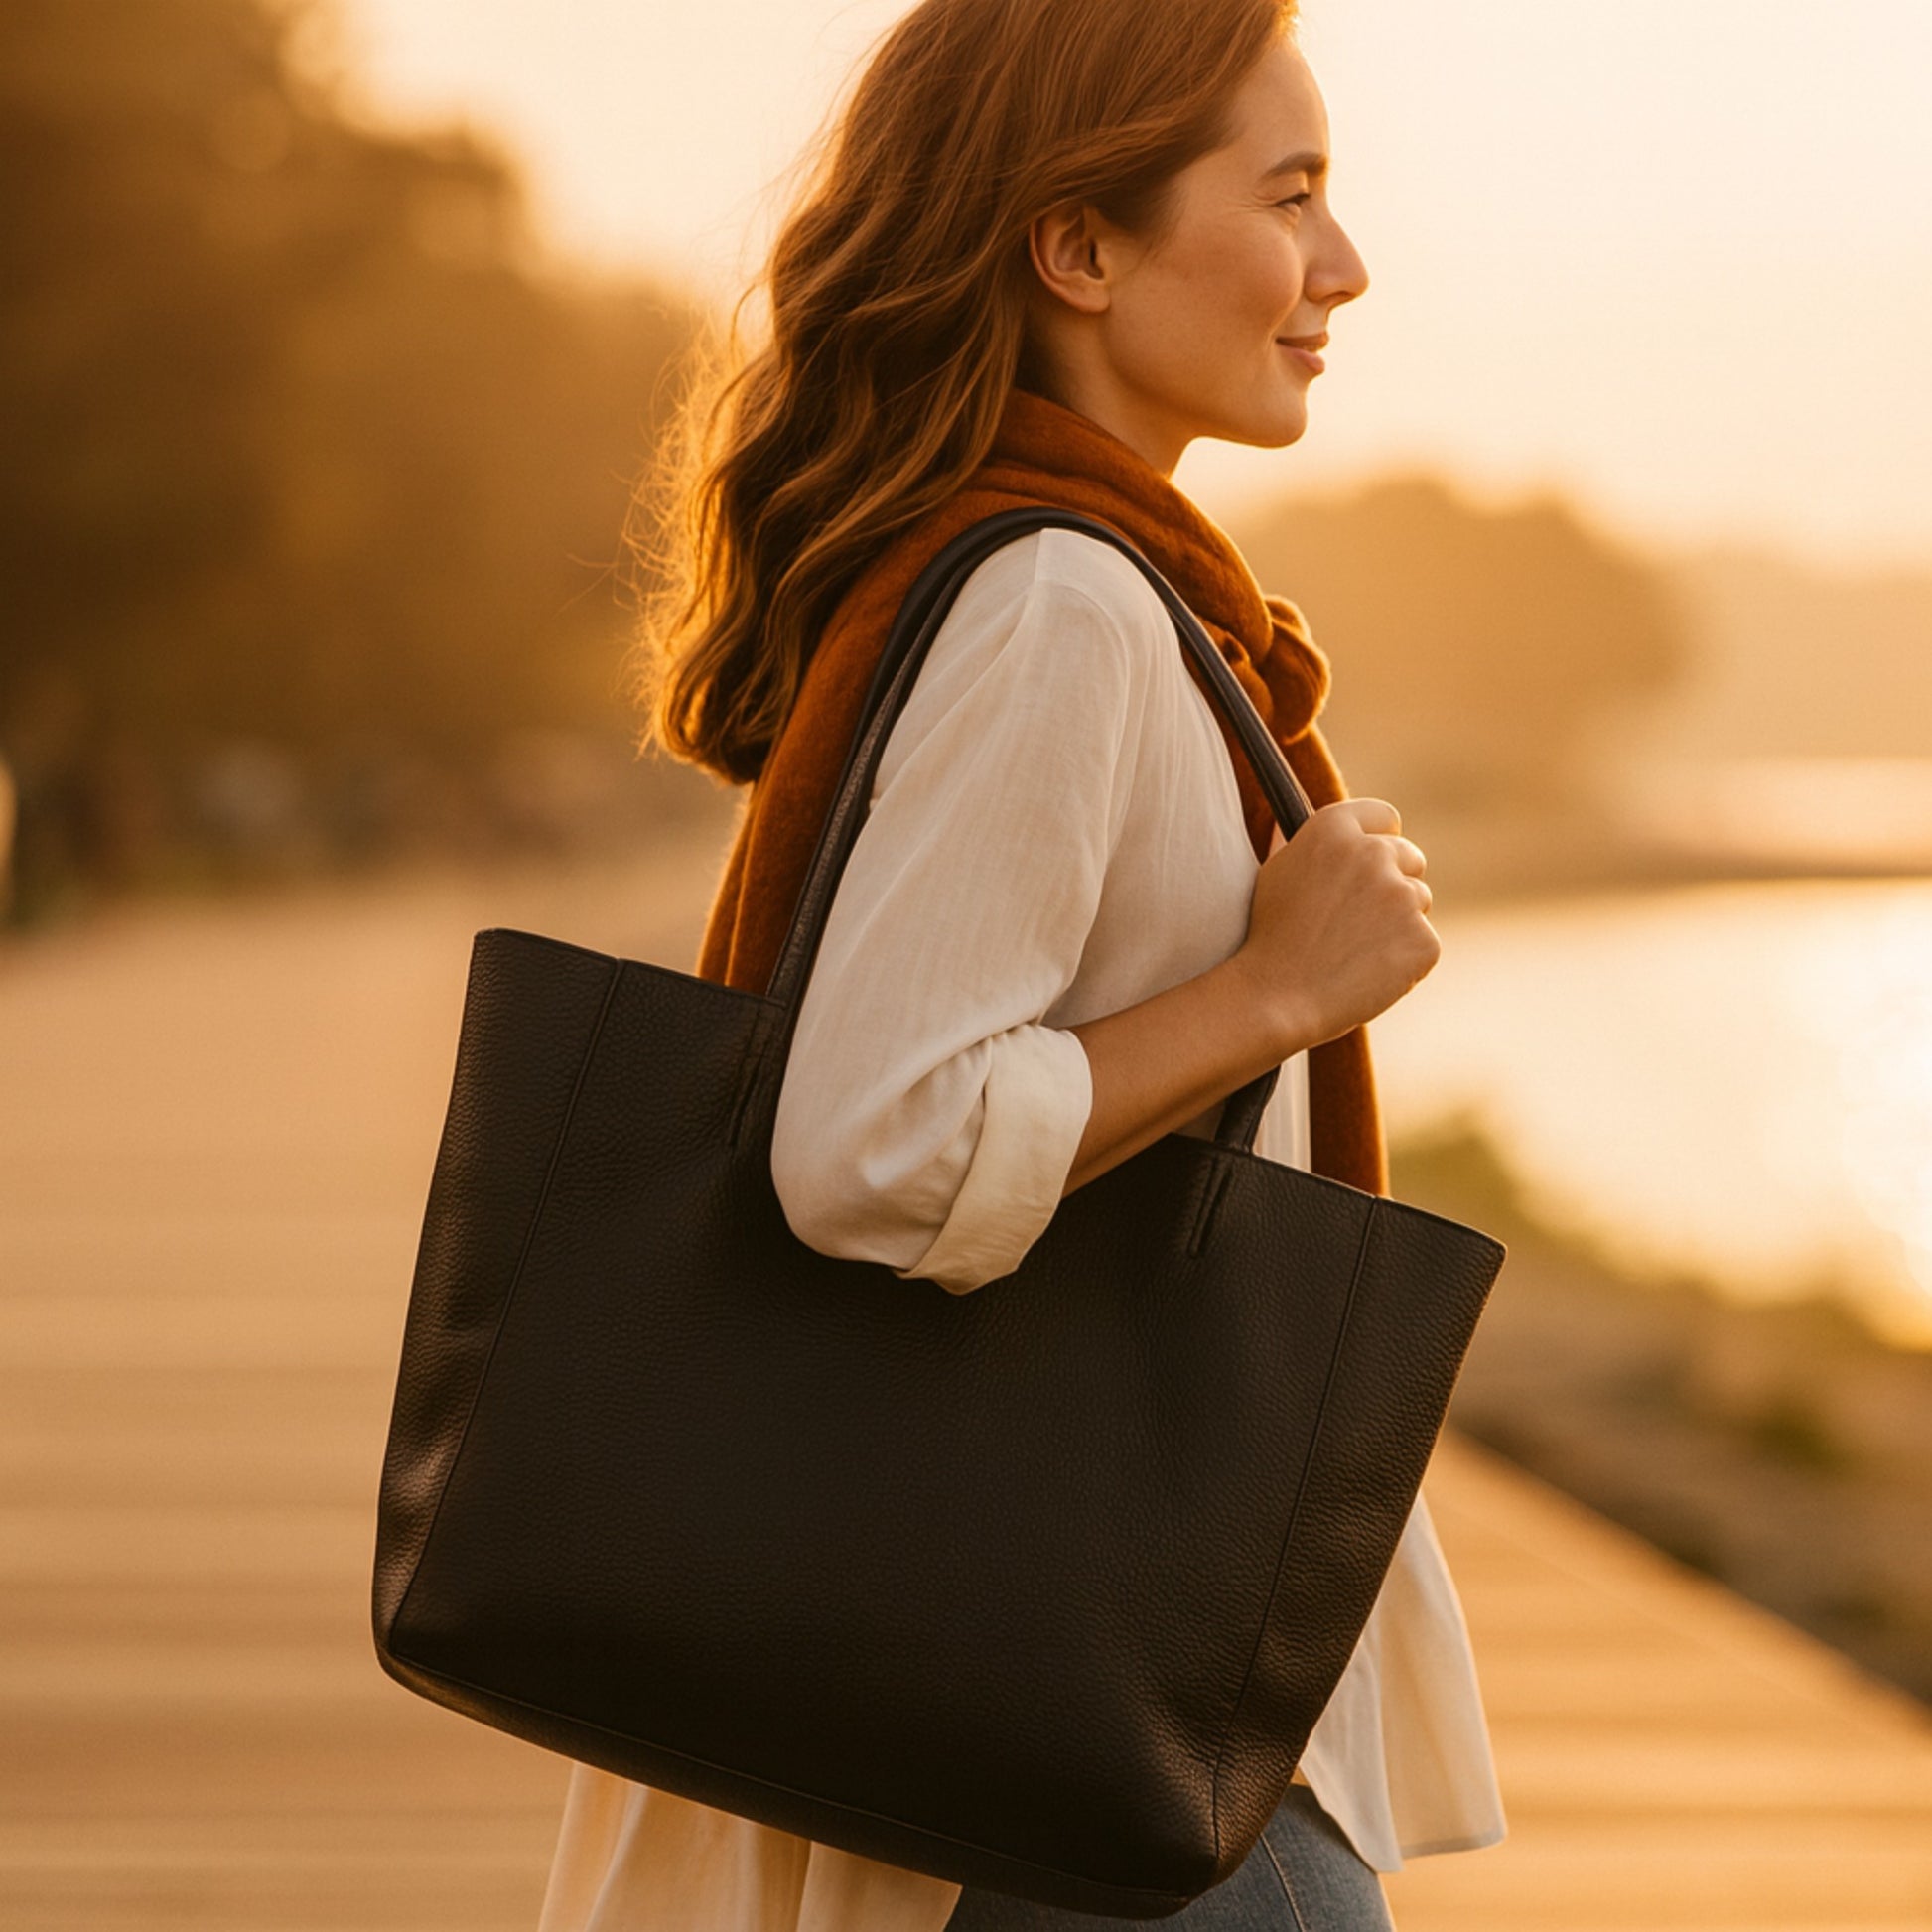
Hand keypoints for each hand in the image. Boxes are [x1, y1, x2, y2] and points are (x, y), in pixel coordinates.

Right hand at [1235, 799, 1438, 1051]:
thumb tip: (1280, 822)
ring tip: (1353, 951)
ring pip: (1419, 901)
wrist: (1275, 998)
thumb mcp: (1275, 876)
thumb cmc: (1270, 939)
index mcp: (1334, 830)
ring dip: (1397, 922)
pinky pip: (1423, 944)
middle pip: (1410, 857)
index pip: (1383, 816)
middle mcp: (1373, 853)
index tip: (1371, 862)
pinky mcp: (1423, 939)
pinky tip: (1366, 973)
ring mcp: (1402, 896)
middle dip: (1393, 882)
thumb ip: (1292, 843)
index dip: (1379, 839)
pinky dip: (1404, 960)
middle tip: (1357, 920)